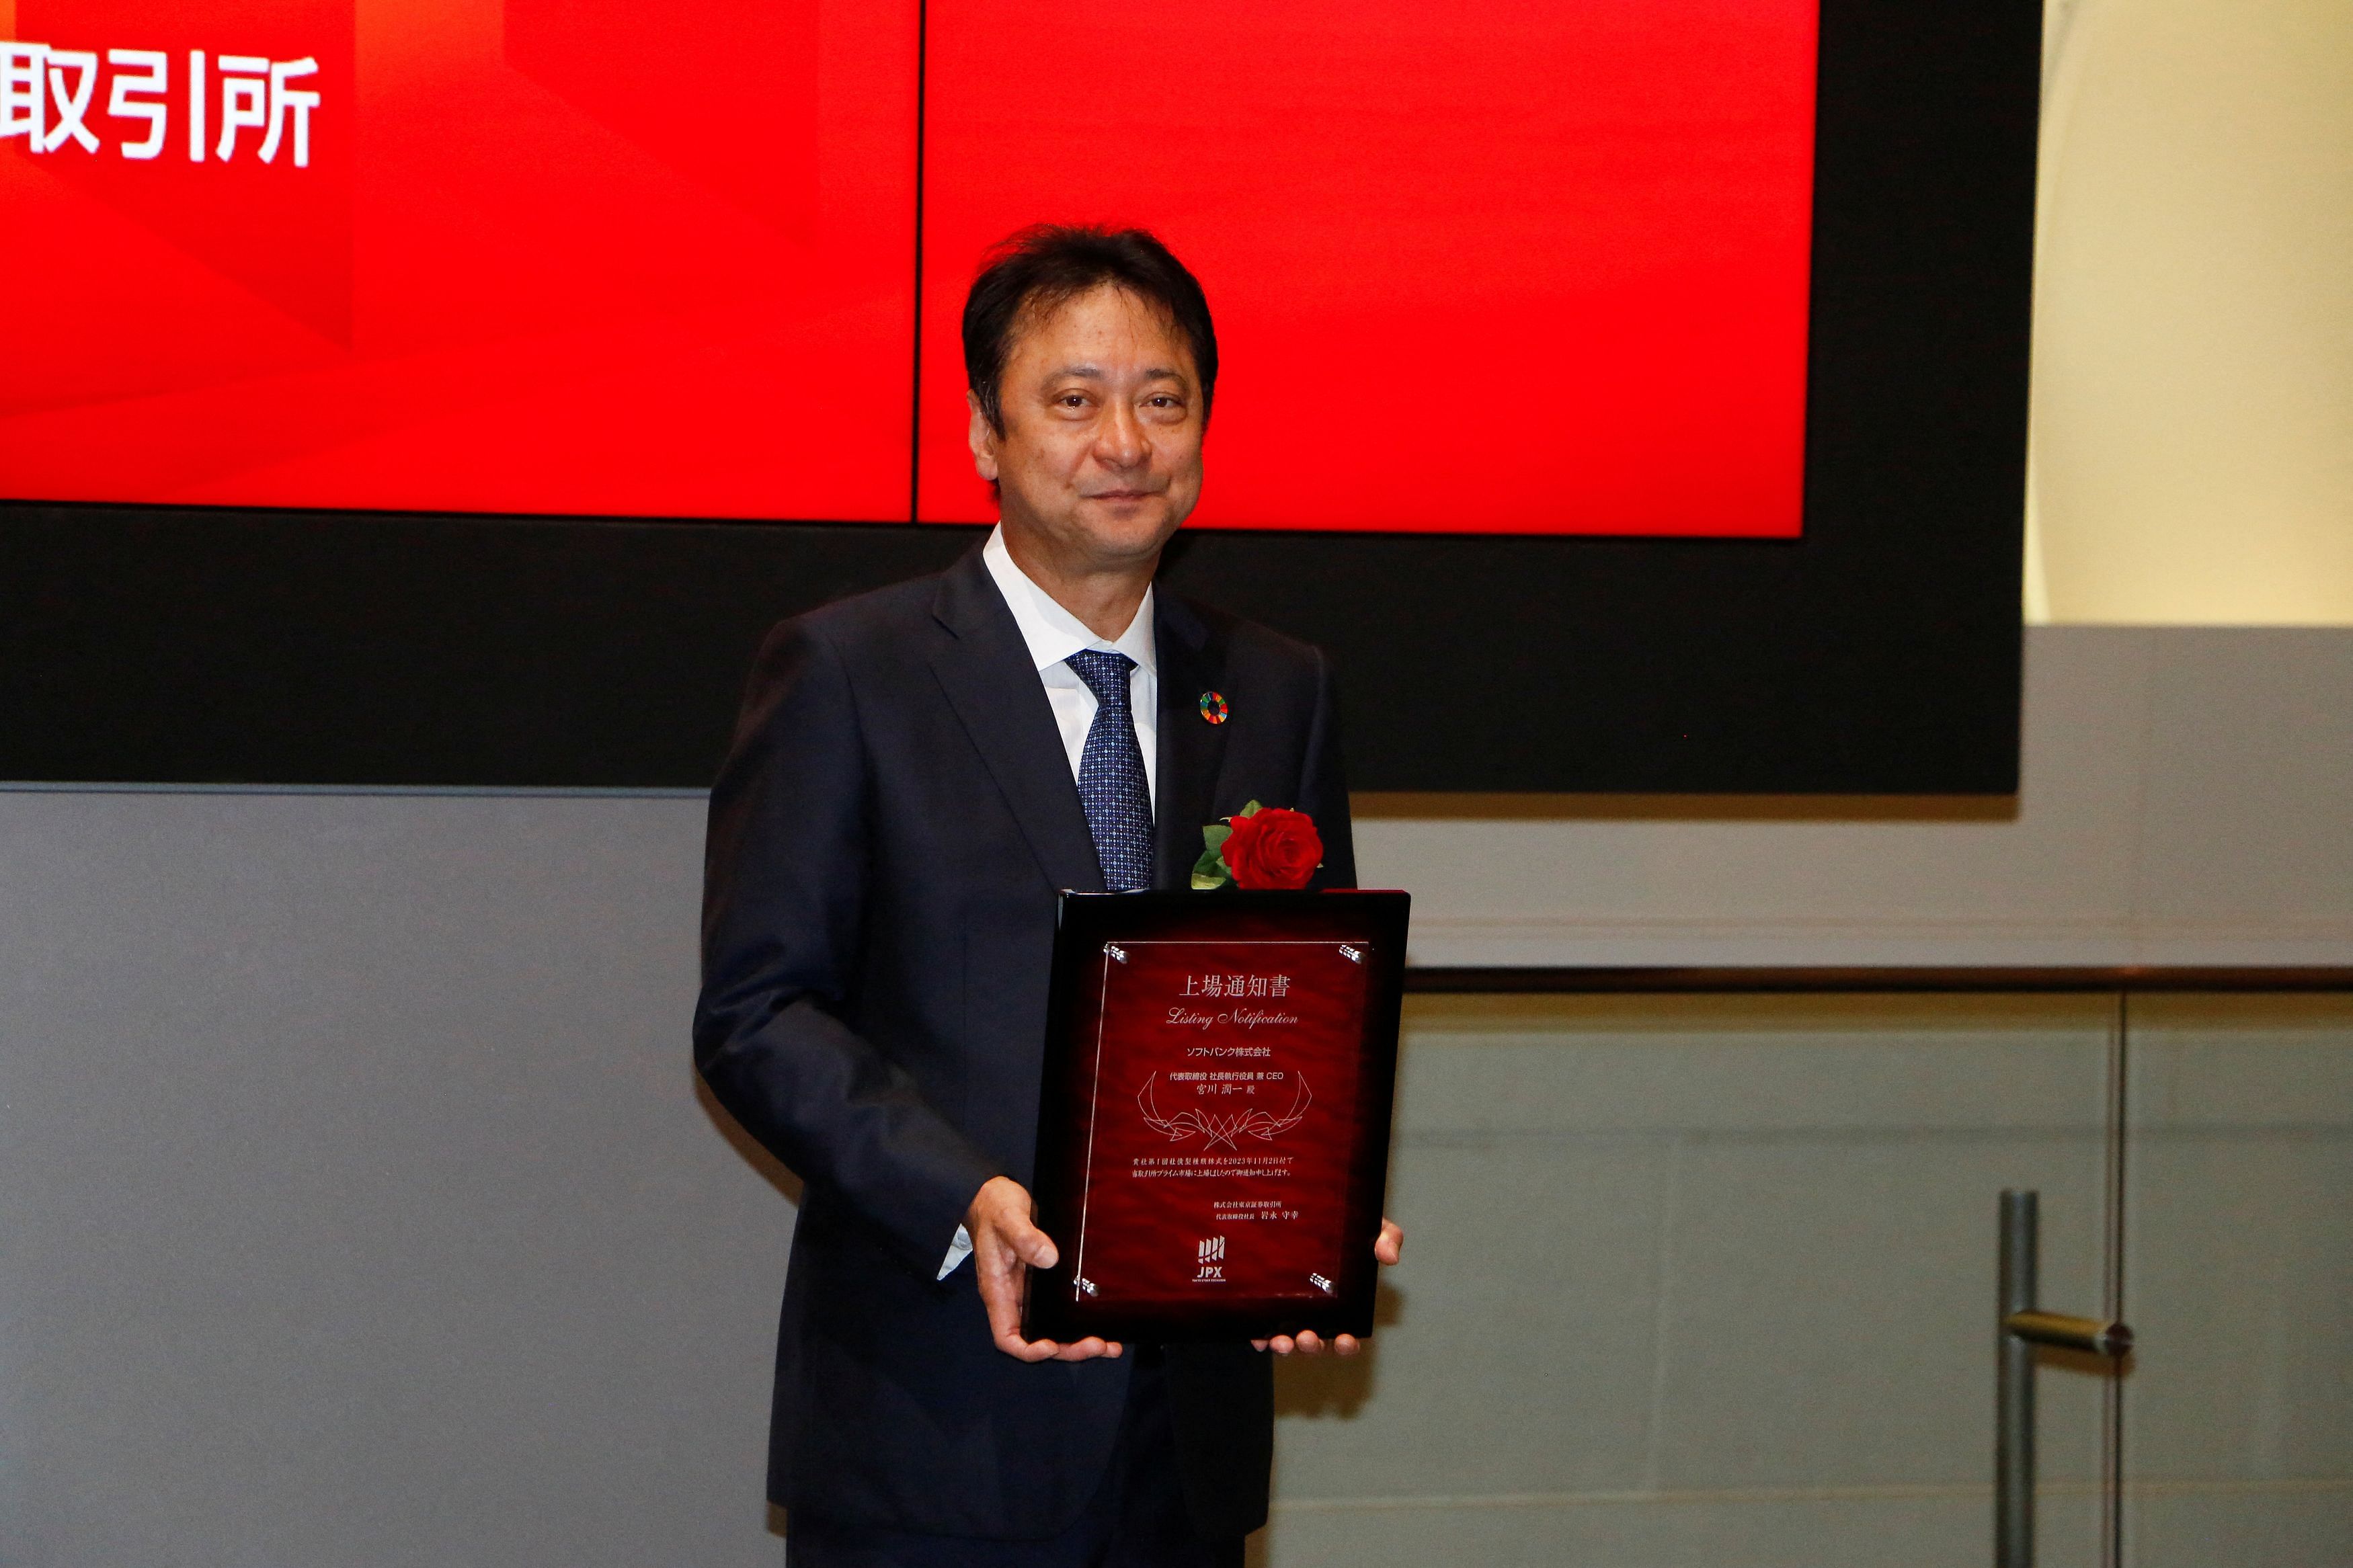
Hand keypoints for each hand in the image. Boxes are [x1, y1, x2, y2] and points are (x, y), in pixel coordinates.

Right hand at [966, 1176, 1122, 1363]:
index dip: (1029, 1349)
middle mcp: (1015, 1299)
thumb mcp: (1008, 1219)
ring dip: (1079, 1340)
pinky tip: (1103, 1321)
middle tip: (1098, 1346)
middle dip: (1067, 1349)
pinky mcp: (1045, 1283)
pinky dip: (1081, 1319)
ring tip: (1109, 1345)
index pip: (1008, 1337)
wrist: (995, 1195)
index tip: (1052, 1347)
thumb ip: (1025, 1238)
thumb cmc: (994, 1208)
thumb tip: (1049, 1258)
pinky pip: (1061, 1309)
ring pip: (1053, 1328)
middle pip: (1038, 1339)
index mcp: (999, 1291)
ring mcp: (1030, 1293)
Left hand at [1256, 1217, 1402, 1355]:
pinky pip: (1261, 1325)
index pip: (1345, 1335)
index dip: (1346, 1344)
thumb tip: (1390, 1257)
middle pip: (1314, 1341)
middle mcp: (1314, 1312)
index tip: (1345, 1341)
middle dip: (1311, 1346)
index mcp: (1341, 1306)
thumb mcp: (1372, 1226)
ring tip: (1283, 1340)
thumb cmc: (1345, 1223)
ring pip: (1287, 1338)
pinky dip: (1259, 1334)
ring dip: (1285, 1345)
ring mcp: (1288, 1308)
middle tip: (1308, 1338)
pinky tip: (1258, 1336)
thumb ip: (1387, 1237)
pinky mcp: (1265, 1301)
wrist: (1310, 1206)